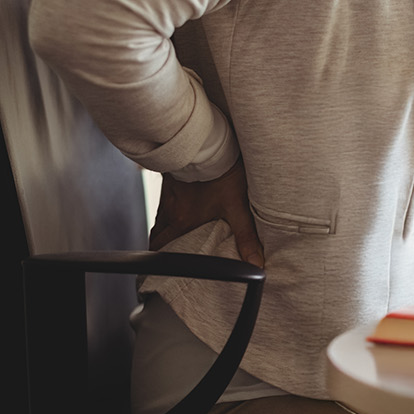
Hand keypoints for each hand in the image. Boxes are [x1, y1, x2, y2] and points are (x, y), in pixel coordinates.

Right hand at [148, 158, 264, 267]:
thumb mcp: (238, 208)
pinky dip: (169, 207)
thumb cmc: (222, 173)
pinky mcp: (170, 179)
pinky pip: (164, 199)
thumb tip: (256, 263)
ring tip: (175, 234)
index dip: (161, 259)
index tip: (163, 269)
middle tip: (169, 253)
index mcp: (182, 220)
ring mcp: (168, 193)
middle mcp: (170, 209)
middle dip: (161, 246)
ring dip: (165, 227)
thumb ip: (246, 237)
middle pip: (158, 234)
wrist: (208, 144)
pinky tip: (181, 205)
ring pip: (160, 217)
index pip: (161, 247)